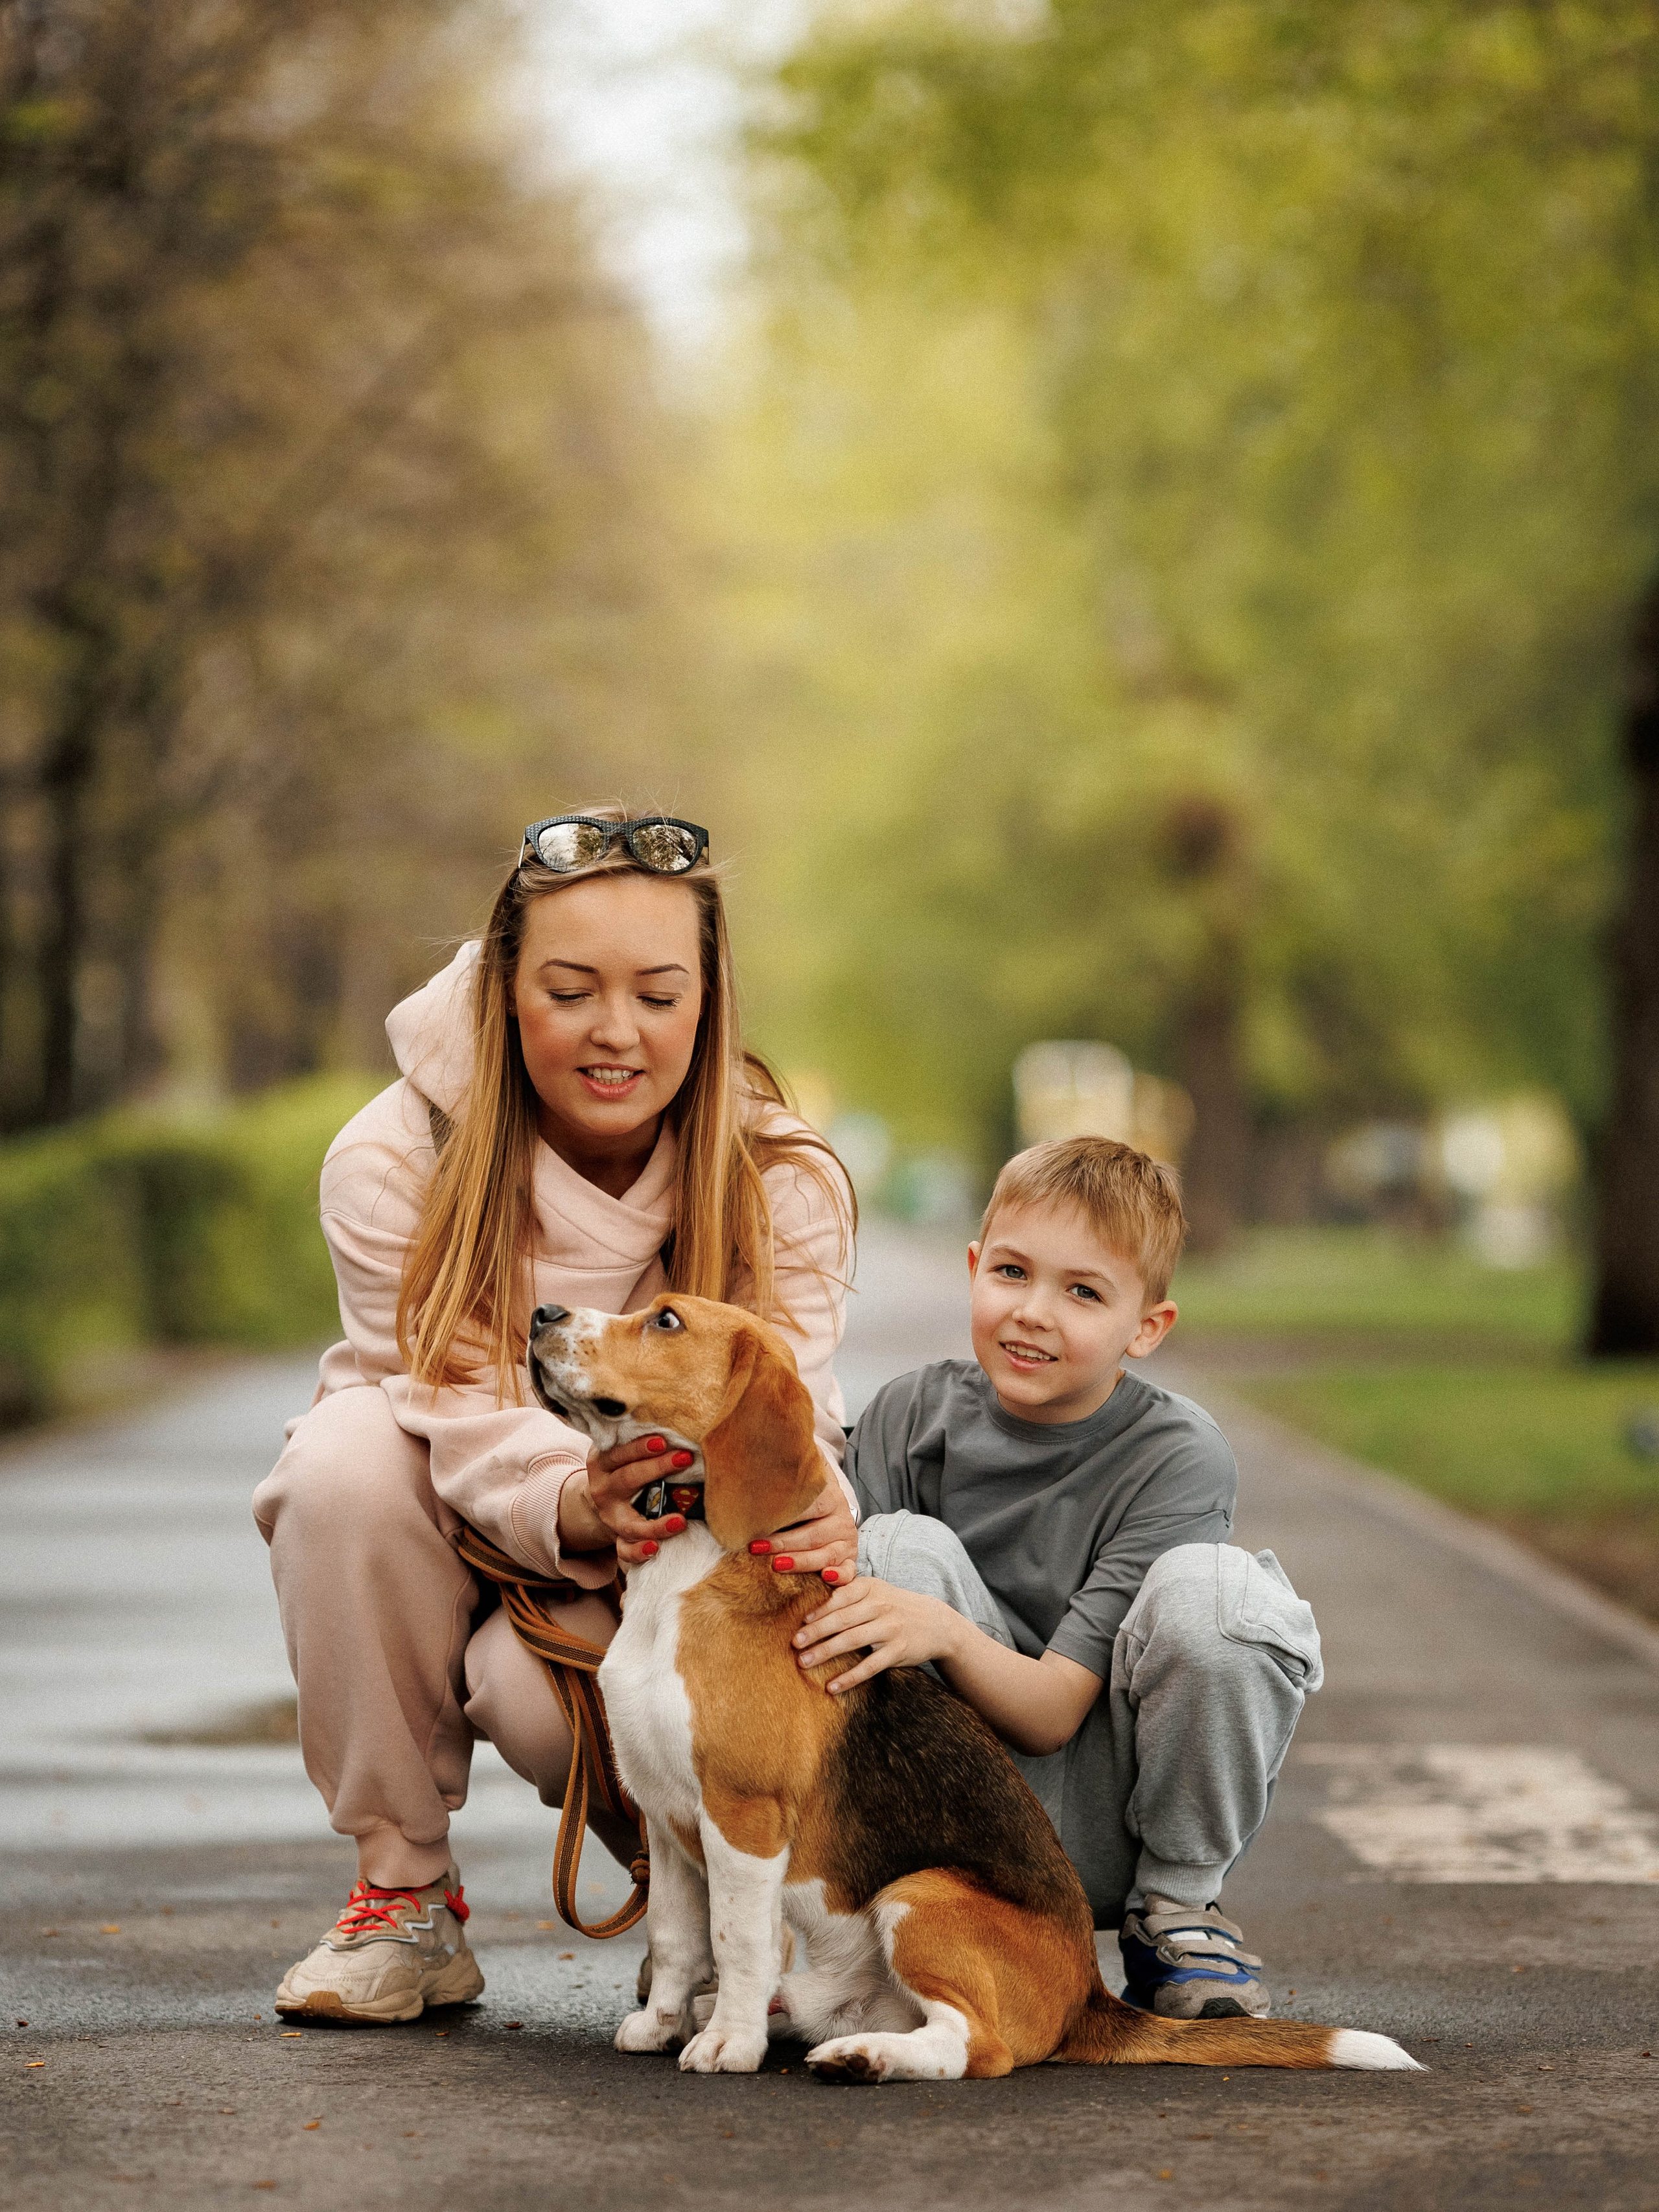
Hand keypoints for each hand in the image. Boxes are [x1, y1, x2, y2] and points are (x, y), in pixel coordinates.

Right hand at [558, 1434, 699, 1567]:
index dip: (640, 1447)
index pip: (620, 1453)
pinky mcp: (617, 1537)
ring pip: (629, 1524)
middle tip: (685, 1459)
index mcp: (602, 1463)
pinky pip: (625, 1550)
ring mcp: (610, 1517)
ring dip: (655, 1524)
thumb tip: (679, 1428)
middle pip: (628, 1479)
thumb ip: (638, 1442)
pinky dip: (639, 1552)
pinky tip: (656, 1548)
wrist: (603, 1495)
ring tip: (680, 1521)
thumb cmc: (623, 1467)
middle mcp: (603, 1490)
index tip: (663, 1441)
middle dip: (657, 1468)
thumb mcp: (621, 1452)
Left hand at [748, 1479, 857, 1583]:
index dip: (783, 1516)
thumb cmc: (805, 1498)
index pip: (809, 1507)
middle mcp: (841, 1519)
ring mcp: (846, 1541)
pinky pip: (848, 1571)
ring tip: (776, 1565)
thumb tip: (755, 1461)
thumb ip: (786, 1473)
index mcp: (831, 1497)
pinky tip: (825, 1577)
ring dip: (800, 1561)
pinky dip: (839, 1576)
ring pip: (826, 1555)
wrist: (828, 1509)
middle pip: (812, 1534)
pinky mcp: (849, 1559)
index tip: (757, 1521)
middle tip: (755, 1547)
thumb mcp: (800, 1481)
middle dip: (783, 1543)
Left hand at [790, 1575, 958, 1692]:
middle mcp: (880, 1605)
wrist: (936, 1622)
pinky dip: (849, 1677)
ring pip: (852, 1641)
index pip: (840, 1597)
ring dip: (825, 1652)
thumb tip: (810, 1602)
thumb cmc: (895, 1606)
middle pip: (842, 1619)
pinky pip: (870, 1666)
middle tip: (794, 1643)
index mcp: (871, 1587)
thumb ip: (847, 1592)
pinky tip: (832, 1686)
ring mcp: (890, 1629)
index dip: (819, 1610)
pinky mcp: (898, 1651)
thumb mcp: (876, 1591)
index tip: (800, 1622)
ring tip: (804, 1662)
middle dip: (816, 1632)